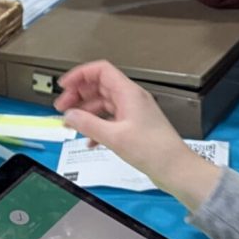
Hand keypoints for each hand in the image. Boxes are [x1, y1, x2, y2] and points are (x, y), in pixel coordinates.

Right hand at [55, 61, 219, 209]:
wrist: (175, 168)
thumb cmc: (154, 150)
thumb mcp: (115, 137)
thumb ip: (88, 124)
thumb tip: (69, 115)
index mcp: (129, 93)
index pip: (101, 71)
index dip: (80, 75)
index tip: (64, 85)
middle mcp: (131, 99)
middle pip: (99, 86)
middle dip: (78, 95)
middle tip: (63, 108)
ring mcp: (132, 112)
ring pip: (103, 104)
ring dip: (85, 112)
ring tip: (72, 124)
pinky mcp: (133, 126)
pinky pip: (109, 119)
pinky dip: (96, 126)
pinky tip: (90, 140)